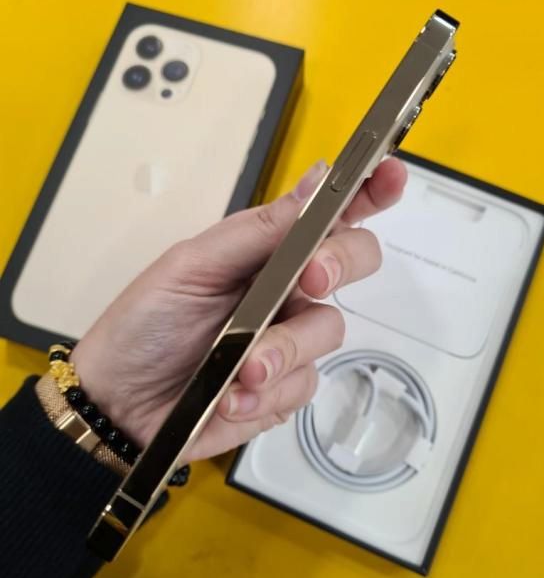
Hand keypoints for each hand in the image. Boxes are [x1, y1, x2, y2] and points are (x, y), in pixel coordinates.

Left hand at [72, 158, 406, 460]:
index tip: (391, 175)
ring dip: (284, 350)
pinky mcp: (285, 389)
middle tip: (313, 276)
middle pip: (352, 262)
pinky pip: (303, 385)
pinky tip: (229, 398)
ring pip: (328, 332)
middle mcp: (287, 289)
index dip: (368, 191)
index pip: (329, 214)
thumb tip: (319, 179)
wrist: (119, 402)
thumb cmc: (145, 324)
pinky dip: (266, 393)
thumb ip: (259, 230)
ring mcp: (289, 340)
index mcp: (266, 249)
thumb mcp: (192, 265)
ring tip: (241, 370)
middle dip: (341, 263)